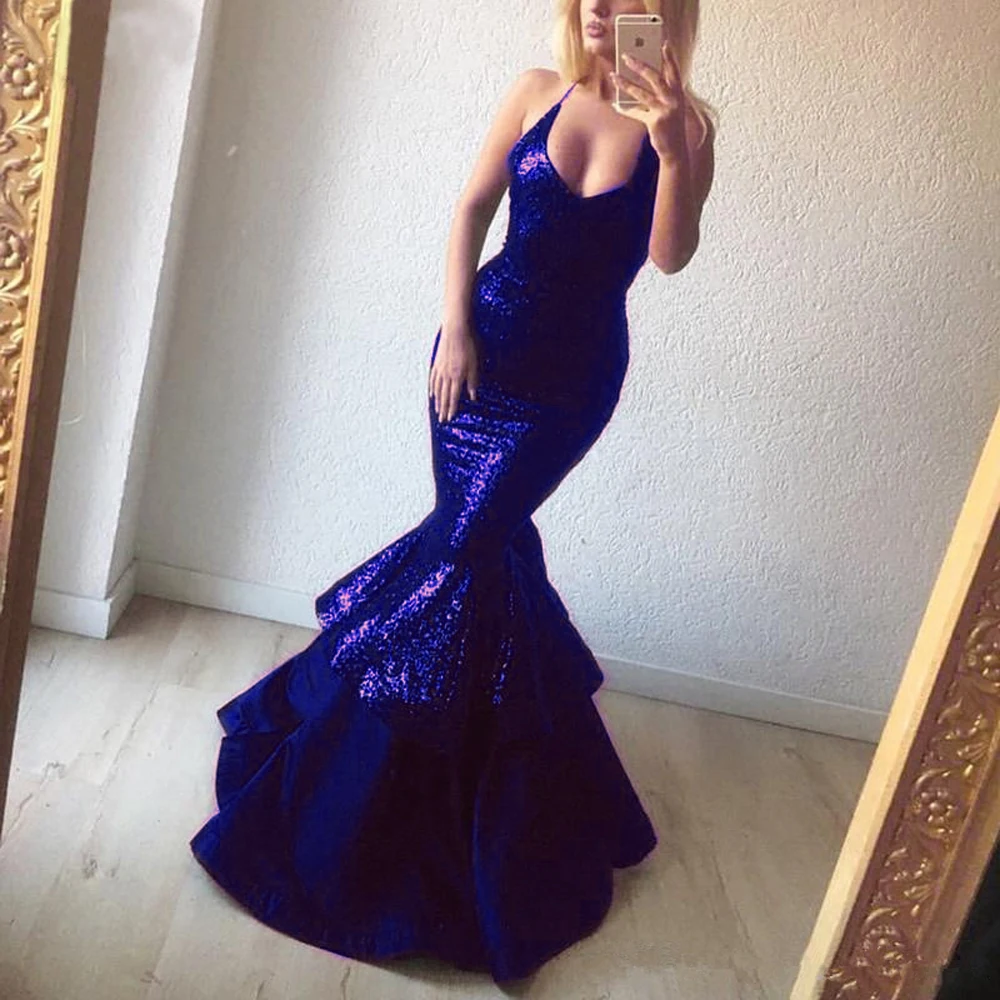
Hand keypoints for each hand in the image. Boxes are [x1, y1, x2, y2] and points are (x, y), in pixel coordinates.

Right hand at [429, 319, 479, 422]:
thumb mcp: (476, 364)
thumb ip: (473, 381)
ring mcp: (440, 368)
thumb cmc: (469, 344)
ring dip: (437, 401)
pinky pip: (433, 378)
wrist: (456, 328)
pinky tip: (432, 392)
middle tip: (442, 419)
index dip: (452, 409)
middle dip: (443, 409)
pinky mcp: (437, 361)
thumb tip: (472, 396)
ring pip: (437, 389)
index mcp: (457, 377)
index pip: (454, 397)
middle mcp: (447, 375)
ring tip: (436, 409)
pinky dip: (432, 387)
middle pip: (444, 396)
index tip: (450, 418)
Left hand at [611, 41, 687, 164]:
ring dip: (626, 83)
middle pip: (655, 77)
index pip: (674, 71)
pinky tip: (615, 104)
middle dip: (640, 65)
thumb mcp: (671, 108)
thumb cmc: (672, 128)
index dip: (670, 57)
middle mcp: (674, 100)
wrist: (676, 151)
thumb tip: (641, 82)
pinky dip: (624, 108)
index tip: (664, 43)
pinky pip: (636, 112)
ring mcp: (665, 111)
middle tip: (626, 56)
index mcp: (679, 94)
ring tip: (614, 75)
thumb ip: (662, 95)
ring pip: (642, 93)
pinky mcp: (655, 122)